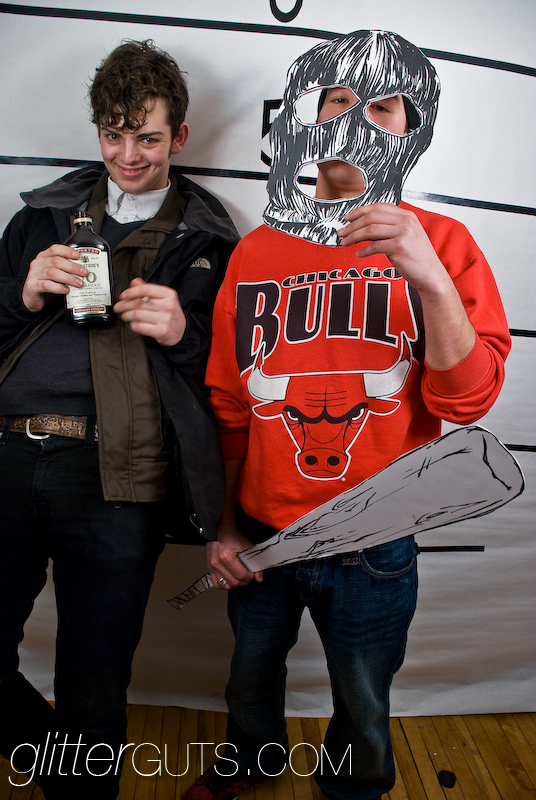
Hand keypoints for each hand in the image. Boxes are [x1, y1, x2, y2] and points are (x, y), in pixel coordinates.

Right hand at [22, 245, 87, 311]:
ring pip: (53, 273)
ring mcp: (34, 274)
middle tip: (83, 273)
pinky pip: (47, 285)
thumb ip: (65, 269)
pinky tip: (67, 290)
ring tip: (78, 283)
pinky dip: (59, 288)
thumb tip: (83, 269)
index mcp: (43, 257)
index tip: (78, 256)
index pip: (55, 249)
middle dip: (72, 267)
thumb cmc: (46, 284)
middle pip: (56, 261)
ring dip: (68, 278)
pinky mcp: (32, 286)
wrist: (32, 298)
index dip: (67, 251)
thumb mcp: (55, 274)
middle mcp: (37, 264)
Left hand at [113, 277, 185, 345]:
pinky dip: (133, 325)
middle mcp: (168, 306)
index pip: (145, 289)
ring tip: (124, 315)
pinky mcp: (162, 331)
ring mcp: (166, 319)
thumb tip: (134, 282)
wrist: (181, 331)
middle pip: (139, 302)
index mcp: (168, 294)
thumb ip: (148, 289)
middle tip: (119, 307)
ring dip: (127, 315)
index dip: (131, 292)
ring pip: (138, 315)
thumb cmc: (169, 313)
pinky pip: (141, 327)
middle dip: (125, 305)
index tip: (122, 296)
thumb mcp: (163, 298)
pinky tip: (132, 324)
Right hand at [206, 524, 262, 589]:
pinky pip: (216, 584)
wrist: (221, 531)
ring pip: (225, 585)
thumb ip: (255, 562)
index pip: (241, 575)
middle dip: (244, 581)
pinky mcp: (209, 568)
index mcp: (226, 557)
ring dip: (235, 584)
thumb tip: (259, 578)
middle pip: (234, 582)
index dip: (250, 577)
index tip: (252, 573)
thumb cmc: (234, 537)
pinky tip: (230, 580)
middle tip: (247, 576)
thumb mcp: (248, 547)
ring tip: (239, 578)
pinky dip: (224, 585)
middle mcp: (217, 563)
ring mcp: (212, 566)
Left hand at [339, 203, 475, 367]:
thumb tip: (362, 229)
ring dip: (354, 236)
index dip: (360, 211)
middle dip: (353, 225)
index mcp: (407, 215)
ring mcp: (403, 233)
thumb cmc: (416, 258)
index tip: (348, 218)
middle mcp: (406, 221)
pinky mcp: (399, 247)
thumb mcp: (403, 237)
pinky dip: (364, 250)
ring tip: (345, 242)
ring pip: (370, 230)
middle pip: (372, 217)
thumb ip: (387, 230)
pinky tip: (358, 253)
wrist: (430, 274)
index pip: (379, 207)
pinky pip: (375, 246)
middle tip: (341, 232)